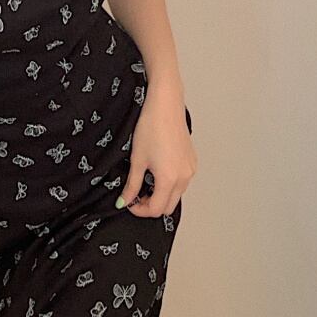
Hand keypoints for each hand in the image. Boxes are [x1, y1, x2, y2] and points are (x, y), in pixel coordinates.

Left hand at [118, 87, 196, 217]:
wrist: (165, 106)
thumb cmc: (151, 127)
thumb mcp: (137, 160)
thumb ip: (132, 185)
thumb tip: (125, 200)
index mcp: (169, 179)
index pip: (156, 210)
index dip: (140, 210)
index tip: (129, 202)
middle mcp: (184, 177)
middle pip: (168, 207)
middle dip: (151, 205)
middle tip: (136, 195)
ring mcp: (190, 170)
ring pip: (176, 195)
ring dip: (161, 195)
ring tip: (146, 181)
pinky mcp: (192, 162)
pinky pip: (182, 183)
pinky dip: (170, 185)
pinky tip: (158, 172)